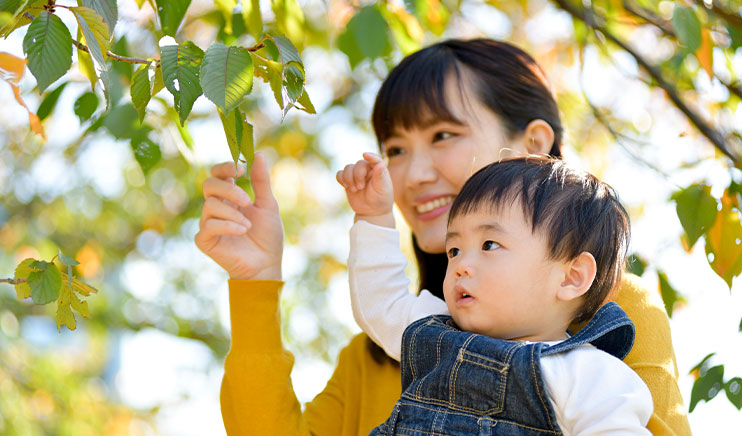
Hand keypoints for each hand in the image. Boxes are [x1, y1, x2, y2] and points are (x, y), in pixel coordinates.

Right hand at [195, 153, 283, 280]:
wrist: (267, 264)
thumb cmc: (267, 236)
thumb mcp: (268, 205)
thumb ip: (261, 181)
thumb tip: (259, 154)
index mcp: (230, 197)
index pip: (217, 174)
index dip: (224, 167)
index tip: (240, 169)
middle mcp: (216, 207)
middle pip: (209, 185)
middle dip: (229, 189)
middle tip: (247, 200)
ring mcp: (208, 223)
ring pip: (209, 205)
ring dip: (232, 213)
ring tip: (248, 226)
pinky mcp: (204, 240)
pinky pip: (208, 226)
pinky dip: (227, 226)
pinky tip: (242, 231)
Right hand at [336, 153, 393, 226]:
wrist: (372, 211)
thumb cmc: (381, 199)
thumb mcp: (383, 189)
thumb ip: (381, 176)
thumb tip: (380, 164)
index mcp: (378, 169)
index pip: (375, 158)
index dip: (370, 156)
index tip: (365, 154)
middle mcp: (367, 169)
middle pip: (359, 164)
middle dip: (357, 175)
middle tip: (361, 187)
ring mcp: (356, 174)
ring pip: (348, 167)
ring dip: (349, 178)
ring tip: (355, 190)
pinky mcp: (348, 180)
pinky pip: (339, 174)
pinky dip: (341, 178)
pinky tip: (346, 186)